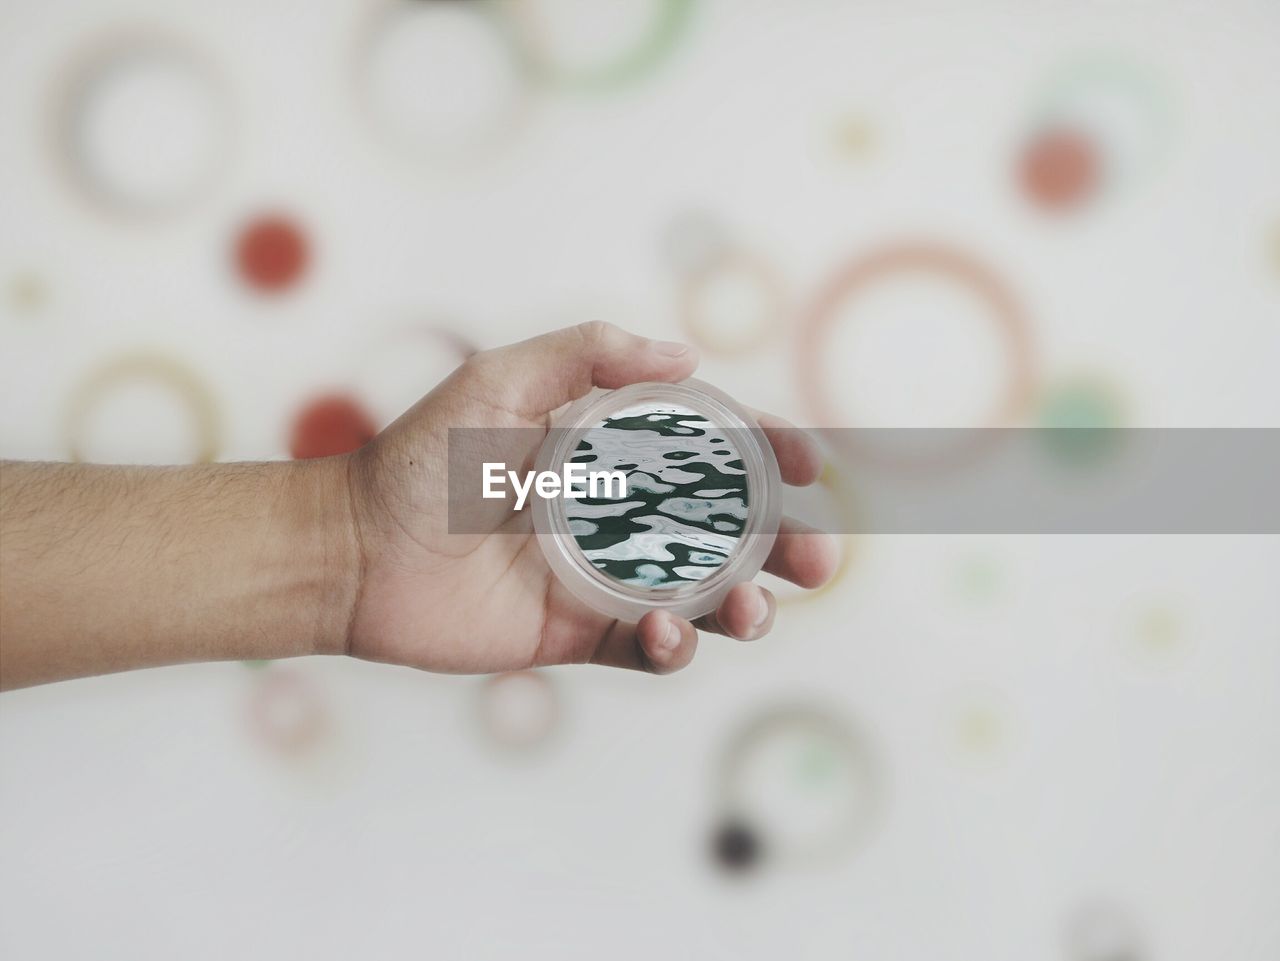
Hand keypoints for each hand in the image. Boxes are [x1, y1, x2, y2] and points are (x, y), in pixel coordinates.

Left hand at [345, 321, 836, 674]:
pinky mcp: (579, 636)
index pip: (716, 449)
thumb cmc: (420, 457)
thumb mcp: (500, 379)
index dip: (772, 453)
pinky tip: (663, 631)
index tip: (810, 465)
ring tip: (752, 610)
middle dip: (787, 544)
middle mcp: (622, 514)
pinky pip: (647, 650)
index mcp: (615, 451)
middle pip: (731, 531)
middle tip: (818, 559)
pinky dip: (672, 647)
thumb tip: (687, 356)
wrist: (353, 549)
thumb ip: (587, 354)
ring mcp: (605, 579)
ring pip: (705, 597)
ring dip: (747, 606)